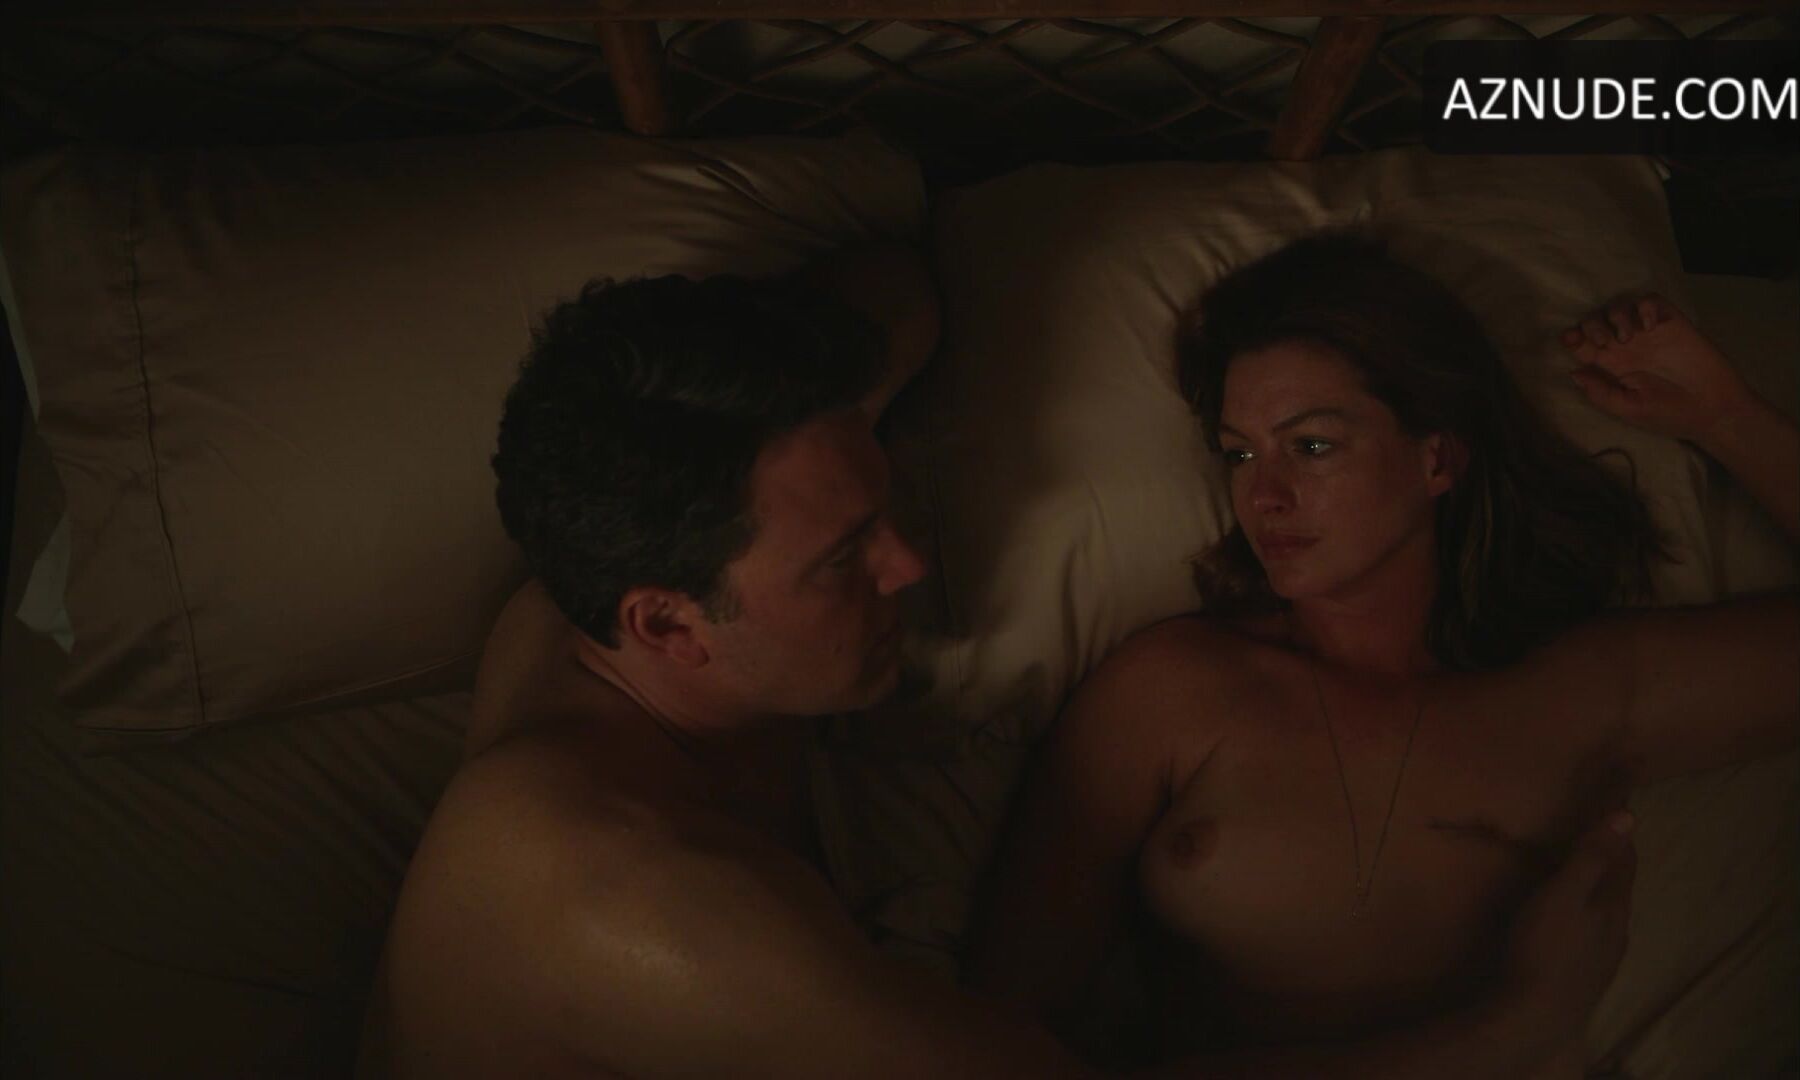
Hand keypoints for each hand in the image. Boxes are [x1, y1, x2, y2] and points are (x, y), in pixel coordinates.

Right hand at [1499, 811, 1636, 1051]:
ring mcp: (1604, 957)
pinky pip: (1596, 932)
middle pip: (1621, 885)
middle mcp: (1618, 930)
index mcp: (1613, 905)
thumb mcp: (1562, 894)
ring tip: (1588, 871)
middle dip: (1616, 857)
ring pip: (1610, 911)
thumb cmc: (1544, 948)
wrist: (1534, 1016)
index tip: (1622, 801)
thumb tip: (1627, 816)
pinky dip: (1591, 911)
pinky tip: (1576, 920)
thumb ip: (1591, 857)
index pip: (1625, 859)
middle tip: (1605, 831)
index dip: (1622, 830)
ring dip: (1602, 886)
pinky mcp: (1587, 975)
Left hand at [1560, 293, 1755, 445]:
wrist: (1714, 409)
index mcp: (1612, 366)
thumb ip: (1600, 392)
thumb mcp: (1629, 409)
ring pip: (1620, 307)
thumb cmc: (1670, 414)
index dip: (1571, 337)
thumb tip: (1573, 372)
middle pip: (1596, 320)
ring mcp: (1648, 334)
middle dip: (1591, 325)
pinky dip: (1645, 306)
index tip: (1571, 339)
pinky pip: (1651, 301)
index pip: (1582, 345)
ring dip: (1617, 315)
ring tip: (1628, 337)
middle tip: (1605, 342)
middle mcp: (1626, 346)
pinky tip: (1651, 326)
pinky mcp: (1672, 323)